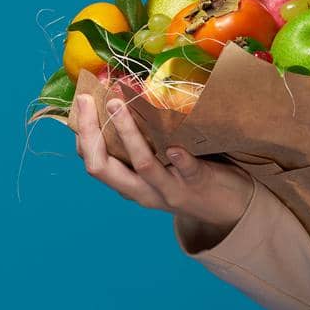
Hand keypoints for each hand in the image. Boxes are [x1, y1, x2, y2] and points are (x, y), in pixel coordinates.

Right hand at [71, 91, 254, 231]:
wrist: (227, 209)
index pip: (93, 161)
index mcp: (127, 183)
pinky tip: (174, 148)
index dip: (82, 134)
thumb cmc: (185, 177)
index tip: (81, 102)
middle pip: (103, 167)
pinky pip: (186, 172)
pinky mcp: (196, 184)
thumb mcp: (155, 166)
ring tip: (117, 105)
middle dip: (91, 133)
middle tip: (87, 100)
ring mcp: (168, 189)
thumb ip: (139, 143)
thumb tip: (120, 101)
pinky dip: (179, 160)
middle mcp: (141, 190)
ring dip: (127, 135)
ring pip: (142, 165)